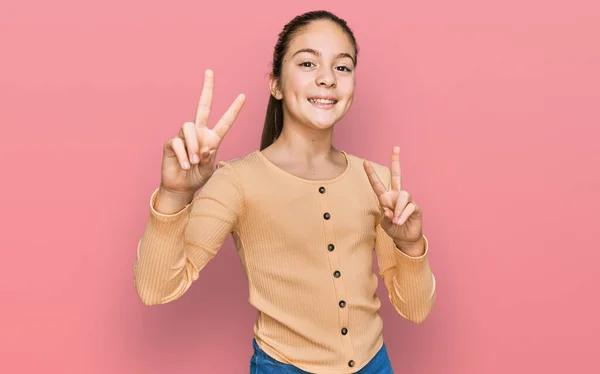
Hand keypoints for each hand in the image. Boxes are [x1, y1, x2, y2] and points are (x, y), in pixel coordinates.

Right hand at [160, 69, 245, 196]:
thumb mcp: (208, 169)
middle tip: (209, 72)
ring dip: (193, 145)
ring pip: (189, 127)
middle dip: (207, 89)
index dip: (233, 110)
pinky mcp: (171, 143)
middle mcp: (198, 133)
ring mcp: (184, 136)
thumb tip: (202, 149)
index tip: (243, 96)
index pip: (224, 122)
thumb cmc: (197, 177)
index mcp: (212, 138)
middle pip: (202, 106)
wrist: (181, 187)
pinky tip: (185, 165)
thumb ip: (208, 158)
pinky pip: (177, 142)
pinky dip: (183, 155)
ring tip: (194, 161)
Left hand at [364, 146, 423, 249]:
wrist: (406, 239)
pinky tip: (400, 222)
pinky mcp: (415, 207)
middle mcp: (396, 196)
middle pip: (397, 175)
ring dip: (398, 209)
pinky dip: (402, 216)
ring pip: (403, 196)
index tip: (365, 162)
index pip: (377, 184)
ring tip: (396, 220)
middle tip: (396, 147)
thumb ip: (385, 216)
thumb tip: (389, 210)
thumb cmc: (394, 229)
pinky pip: (408, 207)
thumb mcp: (385, 224)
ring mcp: (407, 200)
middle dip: (396, 161)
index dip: (371, 174)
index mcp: (386, 198)